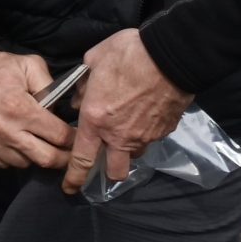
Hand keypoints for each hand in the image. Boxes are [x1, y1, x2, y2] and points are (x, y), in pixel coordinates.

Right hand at [0, 48, 70, 170]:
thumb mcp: (28, 64)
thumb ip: (50, 86)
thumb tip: (59, 111)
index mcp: (20, 108)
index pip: (59, 136)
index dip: (73, 140)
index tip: (78, 139)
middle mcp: (4, 130)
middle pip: (46, 159)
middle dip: (62, 158)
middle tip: (67, 153)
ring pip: (23, 164)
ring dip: (33, 155)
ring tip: (34, 142)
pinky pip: (1, 163)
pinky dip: (11, 157)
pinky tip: (12, 142)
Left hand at [65, 29, 192, 195]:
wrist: (170, 54)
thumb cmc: (127, 54)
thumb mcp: (93, 61)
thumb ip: (83, 85)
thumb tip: (79, 99)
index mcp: (96, 120)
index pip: (82, 159)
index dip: (74, 178)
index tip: (70, 188)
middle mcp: (120, 135)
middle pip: (115, 171)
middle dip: (109, 172)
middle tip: (107, 160)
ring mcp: (146, 135)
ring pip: (136, 153)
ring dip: (130, 147)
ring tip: (129, 127)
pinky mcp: (166, 129)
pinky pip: (153, 137)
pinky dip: (147, 131)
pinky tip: (147, 113)